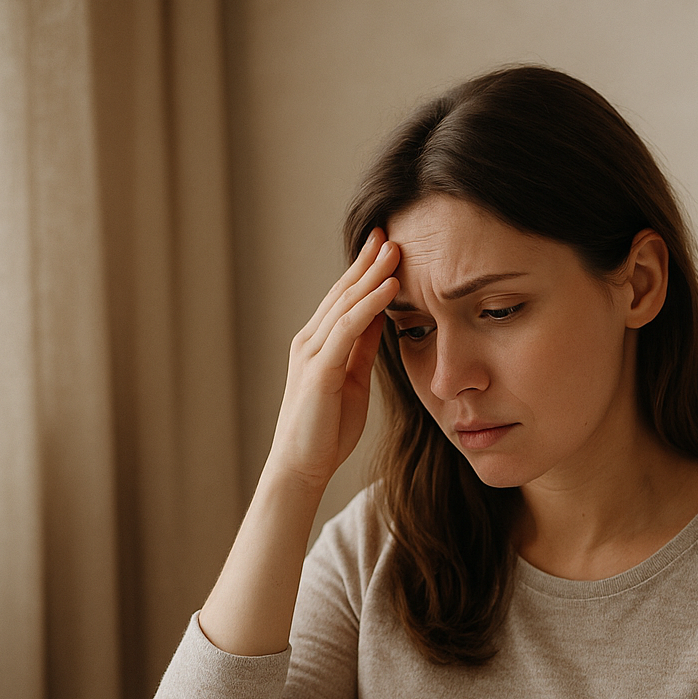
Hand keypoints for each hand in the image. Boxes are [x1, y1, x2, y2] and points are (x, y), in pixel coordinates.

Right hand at [267, 228, 399, 487]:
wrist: (301, 467)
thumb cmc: (326, 431)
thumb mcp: (352, 382)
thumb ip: (363, 349)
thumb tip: (382, 317)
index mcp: (318, 345)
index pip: (343, 299)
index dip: (364, 271)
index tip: (386, 246)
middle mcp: (310, 341)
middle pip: (343, 292)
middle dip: (367, 261)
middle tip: (390, 231)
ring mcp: (312, 353)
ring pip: (345, 304)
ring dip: (372, 274)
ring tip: (396, 249)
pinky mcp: (318, 369)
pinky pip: (348, 328)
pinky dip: (369, 305)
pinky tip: (389, 288)